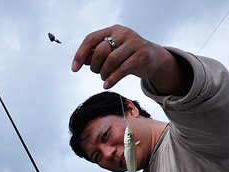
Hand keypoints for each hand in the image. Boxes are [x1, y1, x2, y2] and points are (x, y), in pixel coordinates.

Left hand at [71, 25, 187, 93]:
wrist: (153, 58)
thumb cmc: (128, 55)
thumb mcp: (112, 51)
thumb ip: (97, 54)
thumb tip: (82, 60)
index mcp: (113, 30)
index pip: (91, 39)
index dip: (80, 54)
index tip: (74, 68)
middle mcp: (123, 33)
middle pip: (100, 50)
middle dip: (94, 65)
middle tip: (97, 72)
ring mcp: (134, 44)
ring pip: (111, 60)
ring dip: (103, 73)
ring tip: (104, 77)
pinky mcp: (141, 56)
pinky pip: (122, 70)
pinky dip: (112, 79)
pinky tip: (107, 84)